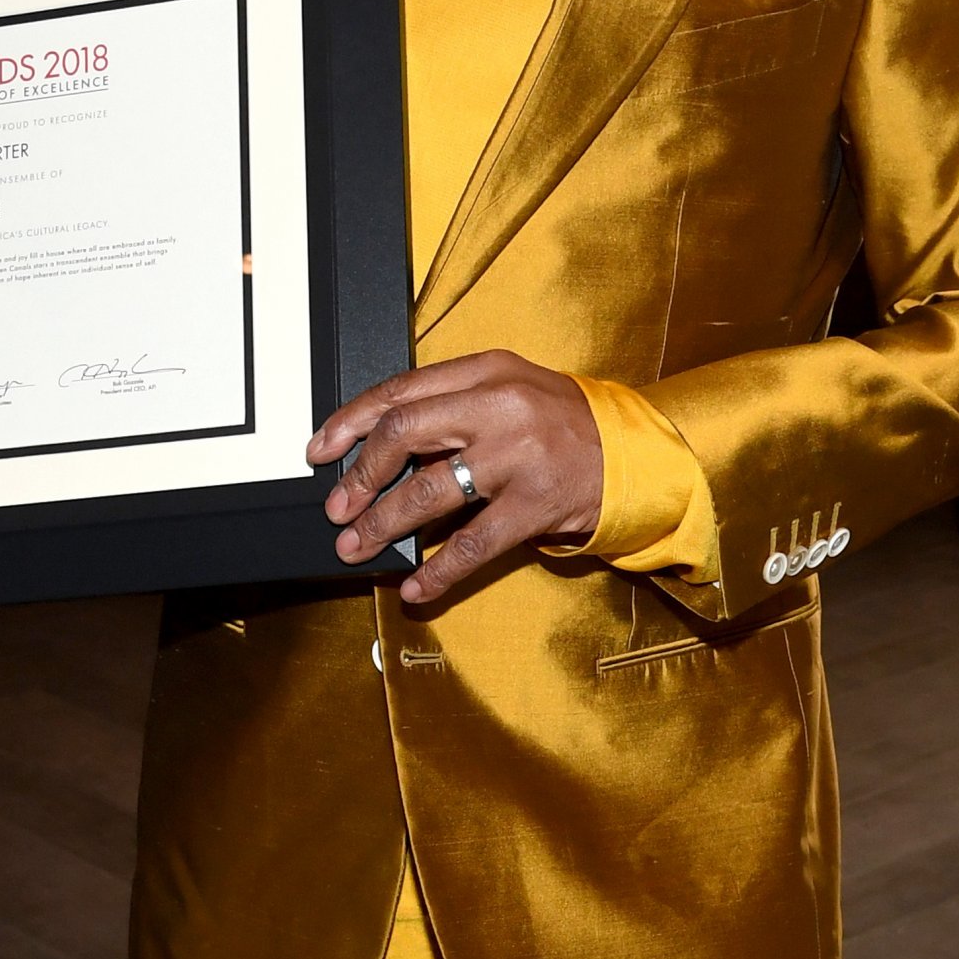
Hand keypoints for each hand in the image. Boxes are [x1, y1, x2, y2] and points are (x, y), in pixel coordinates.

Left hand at [310, 352, 603, 611]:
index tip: (321, 451)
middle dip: (360, 476)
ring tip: (358, 547)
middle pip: (404, 433)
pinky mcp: (535, 504)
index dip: (351, 423)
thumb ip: (454, 407)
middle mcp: (498, 407)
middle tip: (337, 508)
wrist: (637, 454)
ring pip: (428, 492)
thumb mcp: (510, 391)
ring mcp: (517, 456)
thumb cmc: (565, 424)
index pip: (401, 391)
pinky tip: (415, 586)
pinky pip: (473, 544)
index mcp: (486, 372)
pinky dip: (438, 570)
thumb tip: (381, 450)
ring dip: (384, 524)